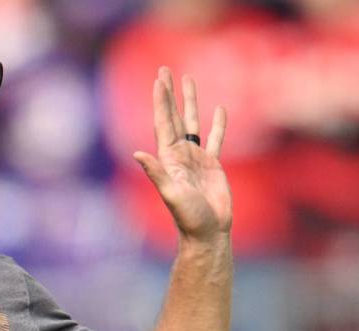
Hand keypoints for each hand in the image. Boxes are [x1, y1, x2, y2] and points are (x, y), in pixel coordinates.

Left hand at [133, 67, 231, 243]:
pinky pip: (216, 139)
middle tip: (165, 69)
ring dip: (190, 102)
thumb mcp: (171, 193)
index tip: (158, 79)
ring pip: (192, 123)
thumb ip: (156, 173)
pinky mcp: (213, 165)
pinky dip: (218, 124)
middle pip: (173, 116)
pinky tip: (220, 109)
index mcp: (168, 158)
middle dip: (169, 94)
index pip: (162, 122)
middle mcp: (179, 154)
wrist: (208, 232)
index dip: (160, 101)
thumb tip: (138, 153)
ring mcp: (196, 158)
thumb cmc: (188, 217)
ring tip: (189, 80)